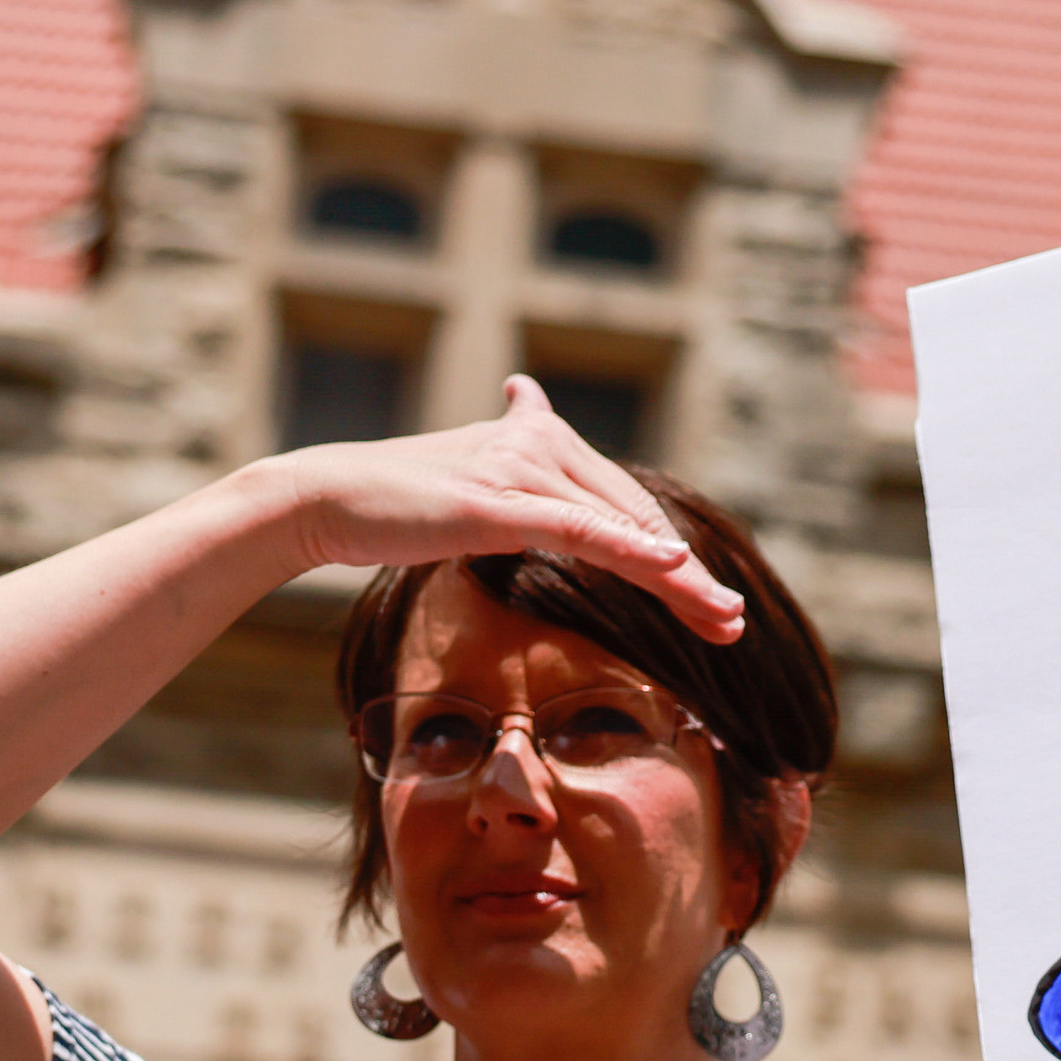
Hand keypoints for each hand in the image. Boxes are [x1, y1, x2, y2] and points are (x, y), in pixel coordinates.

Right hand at [264, 378, 733, 638]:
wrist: (328, 497)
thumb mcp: (470, 487)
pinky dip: (630, 548)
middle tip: (732, 620)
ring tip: (722, 615)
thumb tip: (530, 452)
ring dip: (678, 578)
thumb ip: (516, 483)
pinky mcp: (497, 501)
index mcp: (542, 439)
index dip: (668, 551)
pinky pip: (578, 529)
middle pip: (636, 515)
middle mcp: (541, 444)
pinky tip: (672, 566)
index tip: (708, 600)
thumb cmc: (394, 504)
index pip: (625, 503)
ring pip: (619, 527)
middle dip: (689, 575)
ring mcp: (520, 469)